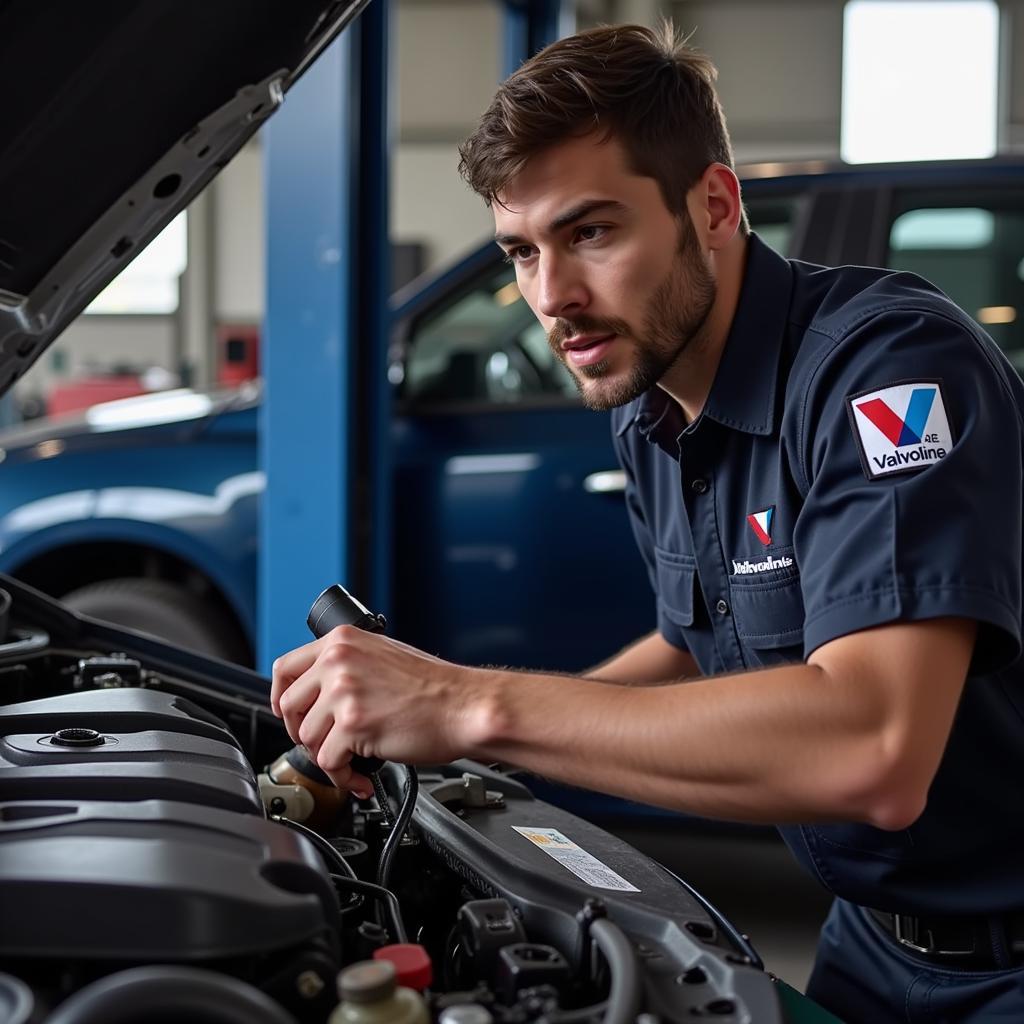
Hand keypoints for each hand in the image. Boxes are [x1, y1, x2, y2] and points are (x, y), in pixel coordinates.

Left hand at [270, 625, 478, 791]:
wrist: (464, 706)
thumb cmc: (435, 687)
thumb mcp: (382, 656)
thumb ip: (347, 666)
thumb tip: (318, 692)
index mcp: (342, 641)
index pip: (285, 668)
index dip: (280, 698)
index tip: (288, 714)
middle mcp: (339, 662)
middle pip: (290, 708)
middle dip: (303, 733)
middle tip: (326, 743)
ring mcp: (344, 693)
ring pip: (308, 738)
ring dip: (329, 757)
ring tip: (353, 760)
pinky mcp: (353, 726)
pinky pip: (329, 762)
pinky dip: (344, 777)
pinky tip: (362, 775)